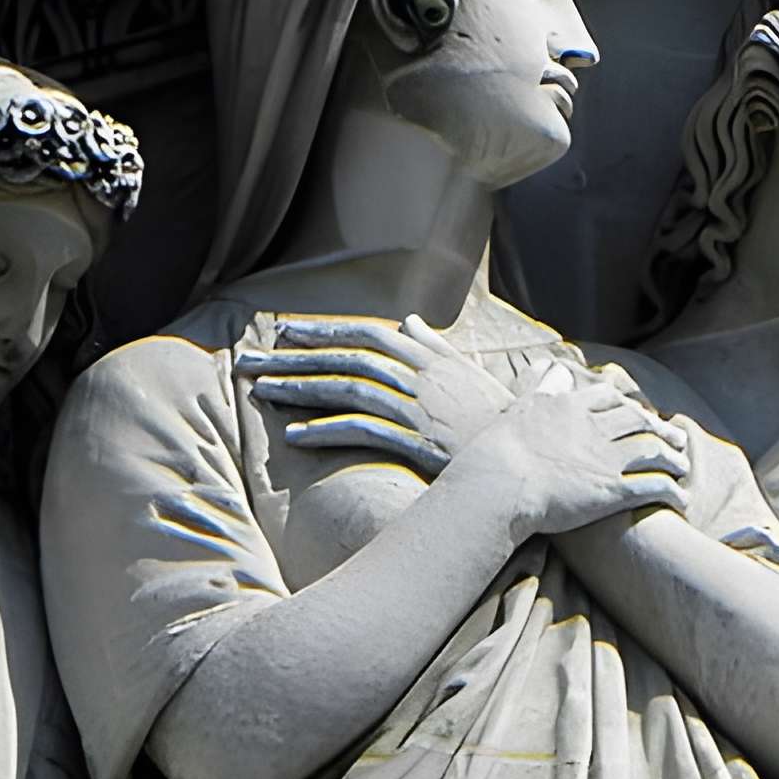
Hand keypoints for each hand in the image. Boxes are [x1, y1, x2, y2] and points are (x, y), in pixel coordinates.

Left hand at [242, 313, 518, 473]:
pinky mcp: (415, 439)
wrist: (528, 457)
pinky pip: (361, 430)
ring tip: (260, 391)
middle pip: (346, 357)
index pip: (367, 334)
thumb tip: (409, 321)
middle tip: (250, 360)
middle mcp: (418, 374)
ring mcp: (416, 405)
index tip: (287, 332)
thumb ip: (434, 345)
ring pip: (346, 387)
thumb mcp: (468, 372)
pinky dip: (326, 431)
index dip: (324, 330)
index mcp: (428, 355)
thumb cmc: (498, 417)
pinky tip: (295, 436)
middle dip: (294, 356)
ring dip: (300, 389)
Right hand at [453, 364, 694, 537]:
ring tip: (683, 467)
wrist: (497, 485)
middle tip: (678, 439)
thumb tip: (556, 367)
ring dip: (673, 459)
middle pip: (638, 423)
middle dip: (661, 430)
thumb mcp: (522, 407)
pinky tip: (680, 499)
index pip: (610, 399)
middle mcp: (594, 428)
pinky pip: (652, 486)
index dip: (630, 407)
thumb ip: (544, 387)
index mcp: (571, 407)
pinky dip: (671, 491)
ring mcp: (605, 458)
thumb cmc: (499, 451)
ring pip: (652, 451)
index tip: (642, 414)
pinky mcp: (611, 490)